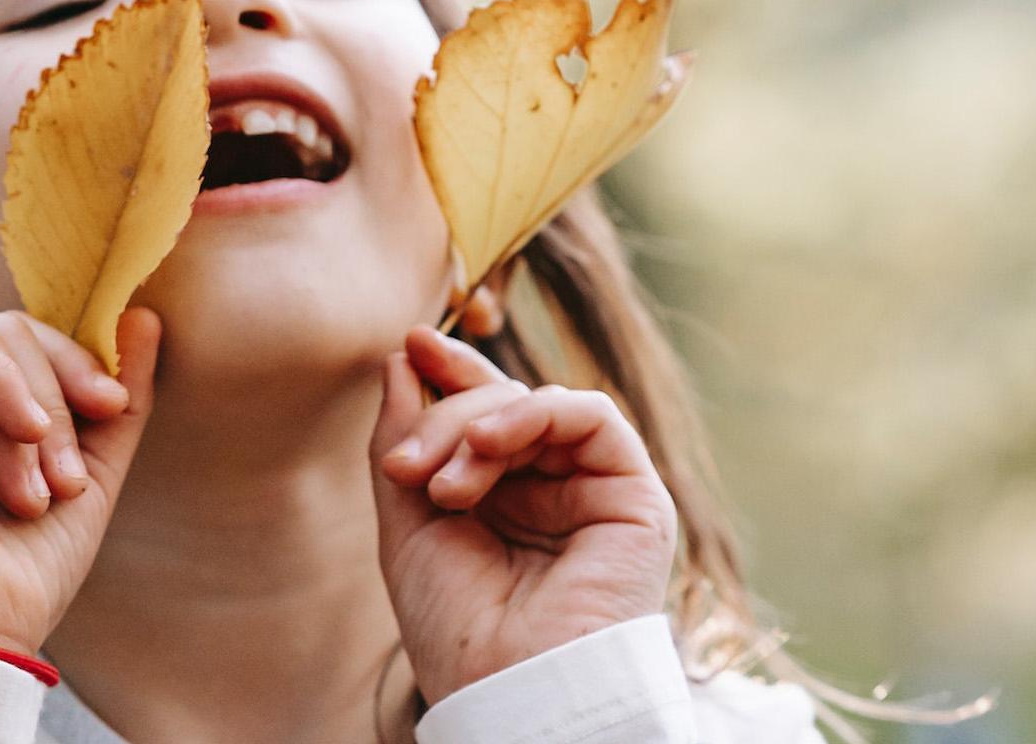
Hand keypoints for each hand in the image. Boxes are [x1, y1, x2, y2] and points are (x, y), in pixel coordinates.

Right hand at [0, 306, 160, 655]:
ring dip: (35, 416)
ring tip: (37, 492)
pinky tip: (19, 437)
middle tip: (69, 480)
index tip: (114, 408)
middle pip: (10, 334)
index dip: (76, 364)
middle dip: (59, 400)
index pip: (25, 345)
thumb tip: (144, 316)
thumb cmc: (25, 571)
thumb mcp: (90, 470)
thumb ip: (117, 398)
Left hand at [369, 326, 677, 704]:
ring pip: (539, 406)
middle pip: (504, 406)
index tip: (408, 345)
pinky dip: (533, 413)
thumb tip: (401, 358)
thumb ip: (406, 439)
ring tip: (442, 485)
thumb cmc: (457, 628)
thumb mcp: (407, 522)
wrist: (505, 690)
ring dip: (478, 426)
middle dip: (445, 418)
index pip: (484, 415)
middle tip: (404, 467)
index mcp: (506, 500)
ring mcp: (596, 492)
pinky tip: (487, 445)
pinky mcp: (635, 498)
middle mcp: (555, 491)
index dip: (451, 374)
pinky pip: (592, 416)